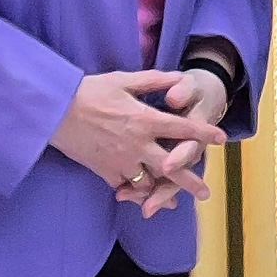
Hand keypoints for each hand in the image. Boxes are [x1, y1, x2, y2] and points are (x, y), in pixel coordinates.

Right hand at [51, 70, 226, 203]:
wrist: (55, 111)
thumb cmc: (89, 91)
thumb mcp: (123, 80)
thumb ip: (153, 81)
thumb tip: (178, 77)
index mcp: (144, 120)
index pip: (182, 129)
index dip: (203, 133)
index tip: (221, 139)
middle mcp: (137, 144)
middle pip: (171, 167)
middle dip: (190, 181)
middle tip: (205, 193)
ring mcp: (121, 161)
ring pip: (148, 183)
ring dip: (161, 189)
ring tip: (172, 199)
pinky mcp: (105, 171)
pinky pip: (125, 186)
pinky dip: (134, 190)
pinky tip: (140, 193)